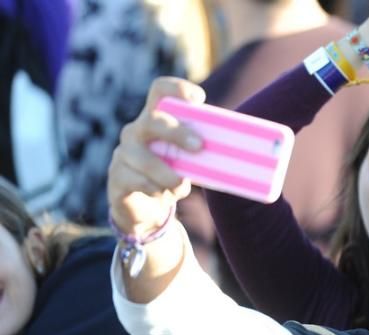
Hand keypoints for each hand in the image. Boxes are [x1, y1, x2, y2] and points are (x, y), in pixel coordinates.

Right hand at [107, 77, 204, 237]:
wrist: (149, 210)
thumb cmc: (174, 176)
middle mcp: (136, 131)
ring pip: (143, 158)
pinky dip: (154, 190)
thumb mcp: (190, 162)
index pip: (160, 91)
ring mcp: (123, 154)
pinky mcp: (117, 178)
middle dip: (177, 132)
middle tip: (199, 146)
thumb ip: (206, 152)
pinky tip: (162, 196)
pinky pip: (134, 181)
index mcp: (156, 120)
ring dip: (167, 173)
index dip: (177, 89)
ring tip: (182, 187)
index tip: (198, 99)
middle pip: (152, 120)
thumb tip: (250, 155)